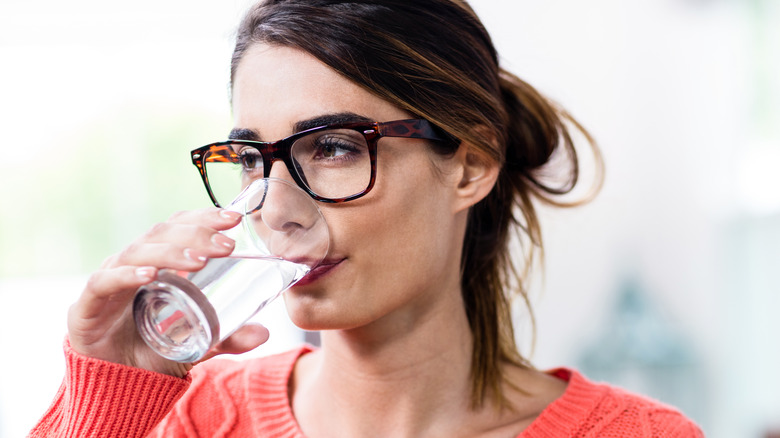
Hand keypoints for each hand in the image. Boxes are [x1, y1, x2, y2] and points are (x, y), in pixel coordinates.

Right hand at [67, 208, 269, 376]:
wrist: (113, 385)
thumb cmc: (152, 351)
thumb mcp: (198, 343)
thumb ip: (227, 337)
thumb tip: (263, 333)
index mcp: (158, 262)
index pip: (180, 228)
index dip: (204, 218)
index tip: (234, 218)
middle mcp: (132, 263)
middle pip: (162, 234)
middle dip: (196, 234)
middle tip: (226, 245)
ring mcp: (109, 280)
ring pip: (138, 252)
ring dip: (171, 252)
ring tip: (200, 260)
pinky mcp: (87, 304)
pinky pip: (105, 282)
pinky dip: (127, 274)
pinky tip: (150, 274)